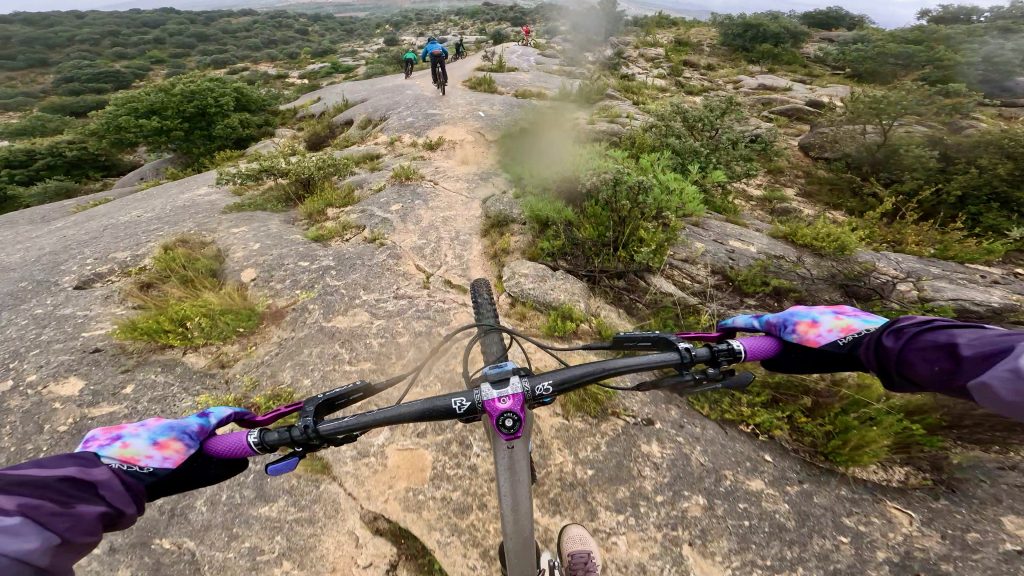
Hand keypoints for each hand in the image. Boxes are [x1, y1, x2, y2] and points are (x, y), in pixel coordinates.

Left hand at [76, 407, 253, 500]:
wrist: (103, 479)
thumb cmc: (152, 478)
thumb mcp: (191, 478)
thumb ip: (216, 469)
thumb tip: (240, 463)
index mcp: (187, 429)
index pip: (219, 415)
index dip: (237, 415)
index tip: (249, 419)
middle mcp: (165, 421)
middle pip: (189, 428)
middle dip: (197, 442)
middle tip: (197, 461)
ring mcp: (140, 425)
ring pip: (162, 435)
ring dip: (167, 449)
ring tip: (159, 472)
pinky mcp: (116, 432)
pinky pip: (138, 440)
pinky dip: (144, 452)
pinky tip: (136, 469)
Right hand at [718, 305, 888, 373]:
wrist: (870, 341)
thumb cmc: (834, 355)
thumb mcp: (800, 365)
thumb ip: (779, 363)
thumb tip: (767, 363)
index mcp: (784, 322)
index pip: (751, 322)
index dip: (734, 325)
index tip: (721, 327)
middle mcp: (796, 311)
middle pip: (775, 323)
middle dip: (771, 336)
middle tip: (772, 351)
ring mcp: (815, 308)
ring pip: (797, 322)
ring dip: (797, 336)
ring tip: (813, 352)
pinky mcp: (832, 309)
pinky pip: (815, 320)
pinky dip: (815, 332)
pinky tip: (828, 344)